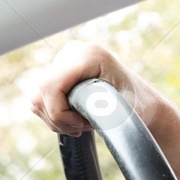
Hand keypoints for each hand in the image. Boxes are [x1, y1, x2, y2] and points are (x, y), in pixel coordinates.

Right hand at [30, 41, 172, 136]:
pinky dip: (53, 115)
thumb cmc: (138, 107)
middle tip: (82, 127)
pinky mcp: (59, 71)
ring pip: (38, 98)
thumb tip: (82, 115)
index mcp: (90, 55)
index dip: (59, 113)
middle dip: (58, 119)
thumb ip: (101, 112)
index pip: (51, 86)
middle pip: (41, 93)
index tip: (81, 125)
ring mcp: (64, 60)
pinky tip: (73, 119)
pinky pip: (40, 98)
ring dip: (56, 119)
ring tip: (80, 124)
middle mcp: (73, 51)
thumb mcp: (124, 111)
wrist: (142, 102)